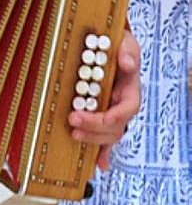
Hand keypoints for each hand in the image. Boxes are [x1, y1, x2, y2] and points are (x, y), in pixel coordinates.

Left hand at [69, 29, 140, 170]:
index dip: (115, 116)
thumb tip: (127, 62)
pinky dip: (102, 151)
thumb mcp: (125, 40)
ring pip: (108, 133)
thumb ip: (128, 50)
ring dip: (93, 137)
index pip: (128, 108)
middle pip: (116, 125)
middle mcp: (121, 103)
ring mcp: (111, 111)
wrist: (106, 42)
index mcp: (130, 88)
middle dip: (95, 127)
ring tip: (74, 134)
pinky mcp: (99, 114)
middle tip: (73, 120)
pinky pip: (102, 135)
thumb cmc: (117, 43)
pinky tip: (99, 163)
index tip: (100, 117)